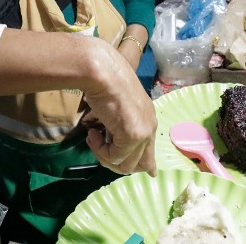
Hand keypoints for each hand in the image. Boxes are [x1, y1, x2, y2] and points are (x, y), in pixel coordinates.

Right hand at [80, 44, 157, 175]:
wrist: (103, 72)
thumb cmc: (105, 81)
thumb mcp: (115, 104)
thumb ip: (118, 122)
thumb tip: (107, 133)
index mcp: (148, 118)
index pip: (152, 150)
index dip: (148, 165)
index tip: (150, 174)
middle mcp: (150, 127)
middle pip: (141, 164)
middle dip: (118, 164)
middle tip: (99, 148)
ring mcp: (143, 133)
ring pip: (126, 166)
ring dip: (105, 157)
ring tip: (94, 138)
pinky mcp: (132, 136)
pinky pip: (114, 157)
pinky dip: (99, 150)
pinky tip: (93, 134)